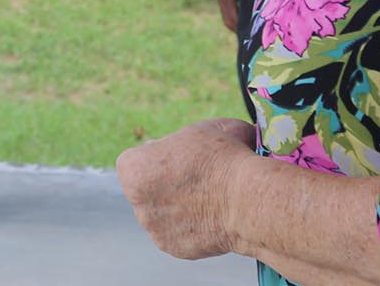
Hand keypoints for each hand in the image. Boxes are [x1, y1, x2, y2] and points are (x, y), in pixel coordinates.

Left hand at [116, 117, 256, 259]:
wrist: (248, 200)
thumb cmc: (221, 159)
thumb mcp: (194, 131)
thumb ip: (173, 141)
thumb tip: (171, 145)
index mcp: (132, 169)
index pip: (136, 161)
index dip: (158, 157)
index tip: (178, 158)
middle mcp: (136, 202)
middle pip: (146, 189)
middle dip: (164, 185)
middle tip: (194, 179)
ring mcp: (154, 227)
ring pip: (161, 213)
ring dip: (177, 207)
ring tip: (206, 197)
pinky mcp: (173, 247)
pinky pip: (177, 233)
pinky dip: (190, 227)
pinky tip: (210, 216)